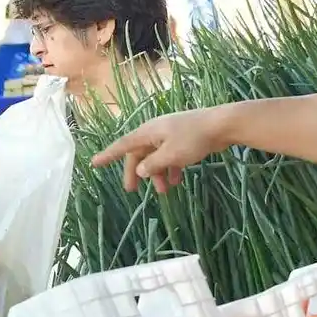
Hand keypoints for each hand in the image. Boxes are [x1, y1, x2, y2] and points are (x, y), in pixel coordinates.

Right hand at [91, 109, 227, 192]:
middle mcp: (156, 131)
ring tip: (164, 191)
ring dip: (157, 174)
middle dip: (137, 173)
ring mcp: (169, 135)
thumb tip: (140, 171)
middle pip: (139, 154)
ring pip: (156, 157)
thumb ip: (153, 165)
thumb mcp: (171, 156)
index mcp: (148, 132)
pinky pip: (169, 156)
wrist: (222, 125)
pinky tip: (177, 181)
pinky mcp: (182, 139)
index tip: (94, 163)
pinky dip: (170, 168)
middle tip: (132, 191)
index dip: (108, 155)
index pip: (123, 145)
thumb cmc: (194, 139)